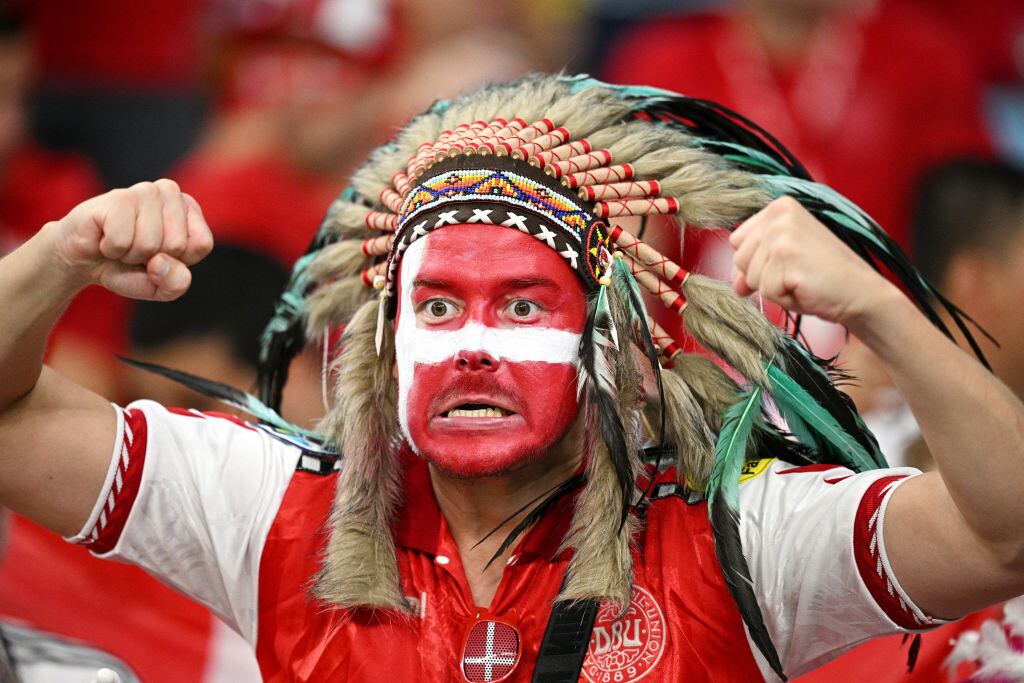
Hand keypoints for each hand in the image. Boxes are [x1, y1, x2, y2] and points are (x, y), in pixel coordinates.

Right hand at [47, 179, 212, 300]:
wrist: (83, 261)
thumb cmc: (129, 268)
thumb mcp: (162, 287)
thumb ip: (176, 283)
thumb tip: (160, 261)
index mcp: (189, 208)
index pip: (201, 244)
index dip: (178, 261)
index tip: (160, 255)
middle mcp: (169, 192)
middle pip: (176, 245)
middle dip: (152, 259)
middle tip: (135, 250)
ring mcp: (143, 191)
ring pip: (150, 244)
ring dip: (130, 254)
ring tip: (121, 243)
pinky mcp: (116, 198)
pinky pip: (122, 241)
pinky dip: (112, 249)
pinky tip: (105, 237)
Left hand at [729, 197, 898, 329]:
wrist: (860, 291)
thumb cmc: (823, 276)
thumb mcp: (783, 260)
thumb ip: (753, 263)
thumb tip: (735, 285)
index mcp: (779, 207)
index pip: (736, 240)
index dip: (754, 261)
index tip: (786, 262)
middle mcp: (779, 215)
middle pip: (739, 259)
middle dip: (762, 276)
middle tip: (797, 273)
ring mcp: (782, 235)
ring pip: (750, 277)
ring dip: (774, 288)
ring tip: (802, 280)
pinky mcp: (787, 258)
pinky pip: (766, 291)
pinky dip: (784, 298)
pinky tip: (806, 288)